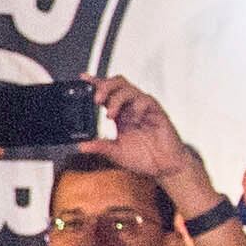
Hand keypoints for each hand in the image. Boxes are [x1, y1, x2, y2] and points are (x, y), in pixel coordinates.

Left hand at [93, 77, 205, 200]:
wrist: (164, 167)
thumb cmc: (143, 158)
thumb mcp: (116, 154)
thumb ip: (100, 147)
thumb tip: (81, 146)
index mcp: (119, 114)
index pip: (106, 93)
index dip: (95, 83)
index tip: (83, 78)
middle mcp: (130, 108)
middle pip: (117, 83)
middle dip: (105, 87)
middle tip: (96, 100)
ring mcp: (143, 108)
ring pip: (129, 89)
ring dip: (116, 99)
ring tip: (110, 115)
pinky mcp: (156, 112)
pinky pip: (145, 100)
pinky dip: (136, 107)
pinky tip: (135, 120)